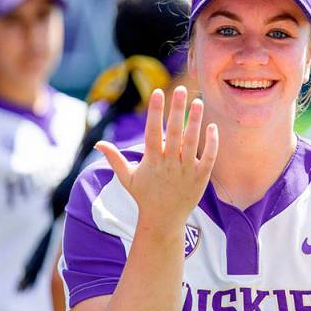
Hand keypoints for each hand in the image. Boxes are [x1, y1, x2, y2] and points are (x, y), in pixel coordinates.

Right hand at [95, 86, 216, 233]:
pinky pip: (208, 157)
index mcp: (152, 160)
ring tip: (198, 102)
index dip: (155, 111)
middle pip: (174, 132)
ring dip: (195, 121)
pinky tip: (212, 126)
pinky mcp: (201, 178)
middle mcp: (169, 163)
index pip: (152, 131)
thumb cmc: (144, 197)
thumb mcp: (127, 178)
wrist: (163, 221)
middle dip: (177, 110)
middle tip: (181, 90)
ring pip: (192, 142)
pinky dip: (211, 142)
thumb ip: (115, 159)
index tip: (158, 92)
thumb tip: (98, 144)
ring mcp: (186, 170)